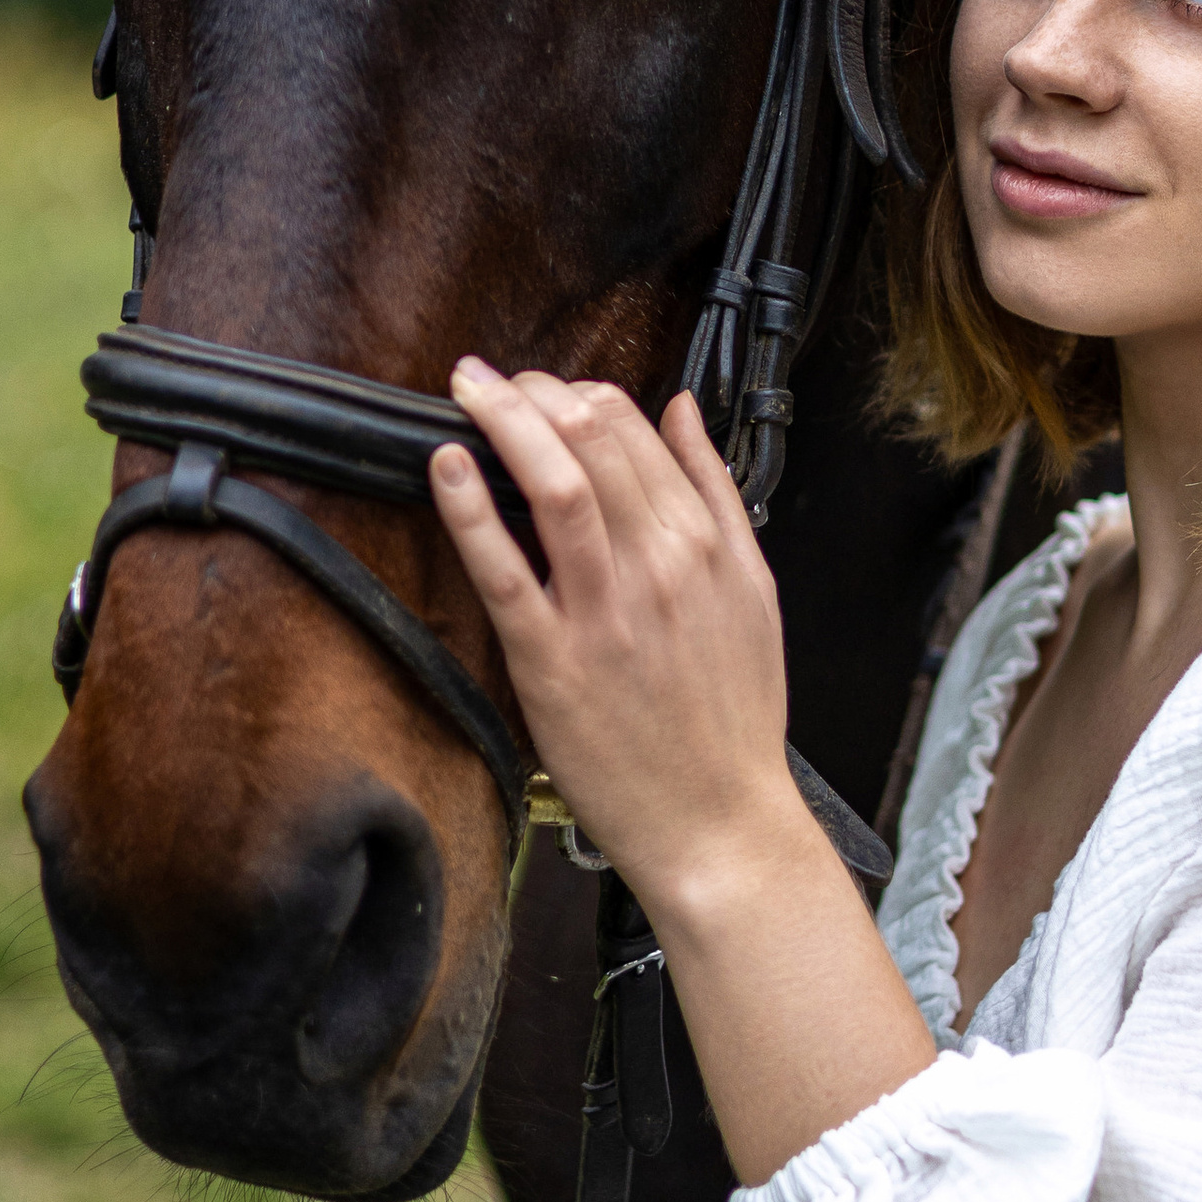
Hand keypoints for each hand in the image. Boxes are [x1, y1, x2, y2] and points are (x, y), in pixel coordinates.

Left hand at [432, 363, 811, 914]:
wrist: (721, 822)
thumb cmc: (733, 720)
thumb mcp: (755, 589)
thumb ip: (718, 492)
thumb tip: (687, 412)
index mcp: (704, 545)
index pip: (636, 428)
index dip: (578, 391)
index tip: (545, 389)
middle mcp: (659, 566)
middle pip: (591, 439)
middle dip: (532, 390)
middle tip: (491, 379)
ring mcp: (606, 613)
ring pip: (556, 485)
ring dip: (505, 422)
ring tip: (468, 392)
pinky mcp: (555, 663)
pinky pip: (505, 572)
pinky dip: (471, 511)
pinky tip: (446, 468)